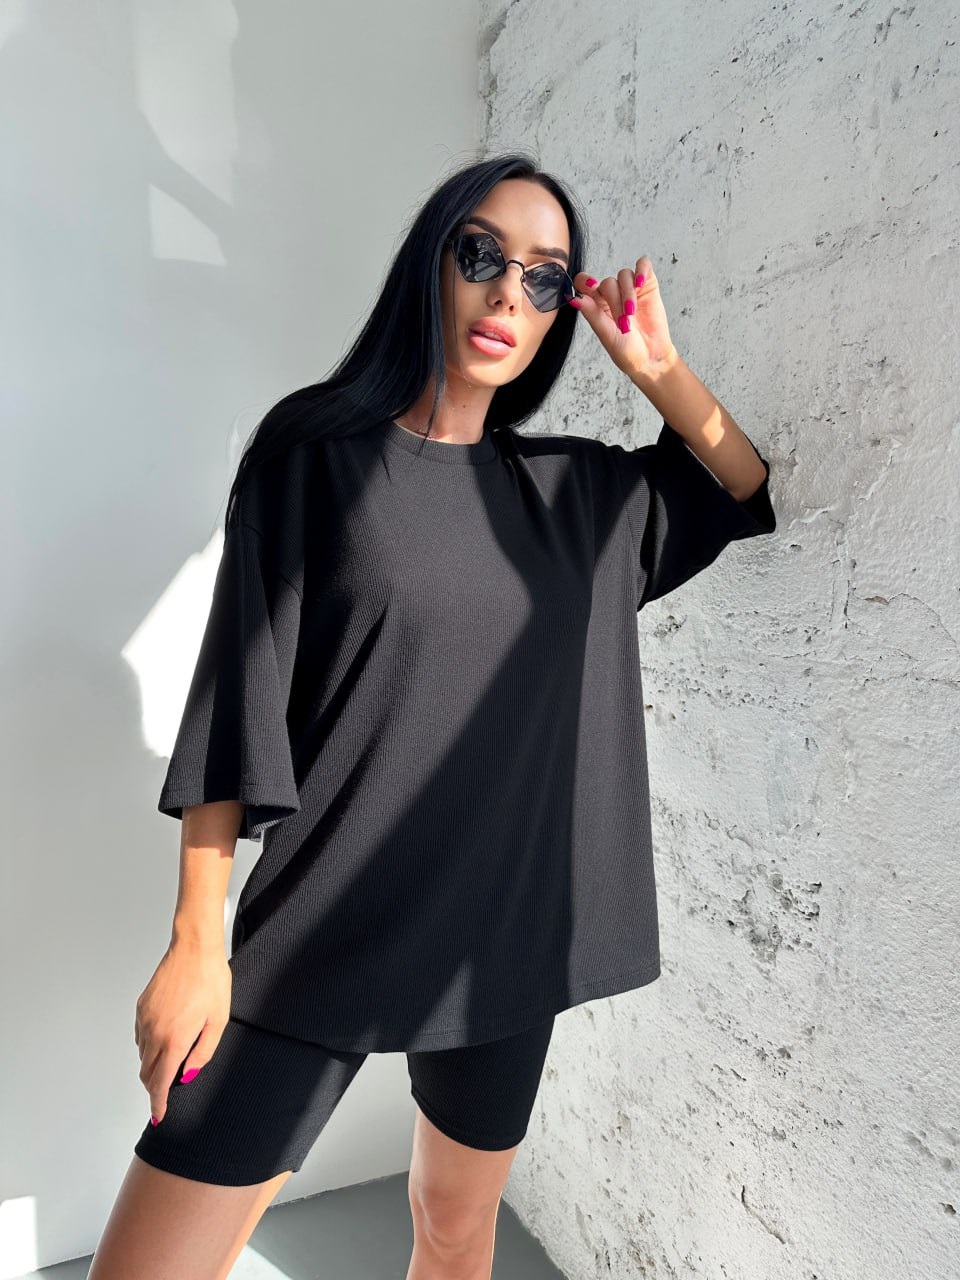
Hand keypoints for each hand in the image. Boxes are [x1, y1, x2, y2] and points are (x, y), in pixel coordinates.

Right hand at [134, 938, 231, 1124]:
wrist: (194, 949)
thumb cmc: (211, 981)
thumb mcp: (218, 1020)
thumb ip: (203, 1052)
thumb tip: (188, 1074)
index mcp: (175, 1039)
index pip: (160, 1082)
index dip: (158, 1102)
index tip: (158, 1115)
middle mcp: (154, 1032)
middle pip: (146, 1072)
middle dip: (154, 1087)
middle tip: (166, 1092)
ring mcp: (145, 1019)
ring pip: (142, 1055)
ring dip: (152, 1066)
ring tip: (170, 1062)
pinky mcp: (141, 1007)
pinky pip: (140, 1036)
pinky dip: (149, 1046)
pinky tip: (164, 1039)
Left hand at [570, 256, 676, 382]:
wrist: (650, 358)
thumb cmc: (626, 351)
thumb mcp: (606, 334)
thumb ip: (591, 313)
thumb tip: (573, 298)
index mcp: (596, 304)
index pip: (583, 283)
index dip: (585, 281)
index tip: (592, 287)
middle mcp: (611, 294)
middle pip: (608, 282)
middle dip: (615, 301)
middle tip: (623, 322)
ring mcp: (630, 288)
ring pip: (624, 275)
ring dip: (628, 293)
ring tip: (632, 313)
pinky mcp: (648, 285)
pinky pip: (643, 265)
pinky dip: (642, 270)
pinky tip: (641, 283)